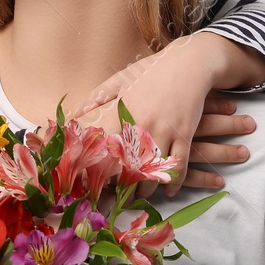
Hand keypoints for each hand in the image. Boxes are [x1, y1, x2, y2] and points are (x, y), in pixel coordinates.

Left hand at [74, 37, 256, 199]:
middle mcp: (141, 124)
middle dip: (120, 187)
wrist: (190, 63)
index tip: (91, 183)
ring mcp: (164, 131)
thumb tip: (75, 113)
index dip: (96, 169)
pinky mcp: (184, 135)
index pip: (104, 148)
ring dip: (146, 190)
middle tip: (115, 201)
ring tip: (139, 198)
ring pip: (152, 171)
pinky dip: (173, 183)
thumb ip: (97, 98)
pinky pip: (179, 166)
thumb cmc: (152, 71)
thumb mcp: (120, 79)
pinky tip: (168, 192)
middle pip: (126, 166)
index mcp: (122, 112)